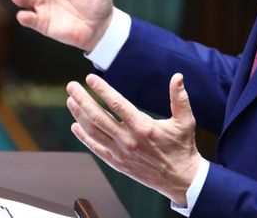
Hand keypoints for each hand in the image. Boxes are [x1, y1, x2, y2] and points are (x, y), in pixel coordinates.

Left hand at [66, 73, 200, 205]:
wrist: (180, 179)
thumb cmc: (182, 147)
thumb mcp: (185, 121)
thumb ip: (180, 98)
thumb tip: (178, 76)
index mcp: (143, 127)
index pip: (117, 104)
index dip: (102, 90)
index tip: (90, 78)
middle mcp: (128, 140)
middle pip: (98, 117)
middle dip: (82, 100)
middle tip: (71, 86)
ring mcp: (120, 153)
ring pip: (93, 132)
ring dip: (79, 115)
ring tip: (70, 100)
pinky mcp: (117, 163)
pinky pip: (95, 148)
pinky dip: (83, 137)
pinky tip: (75, 125)